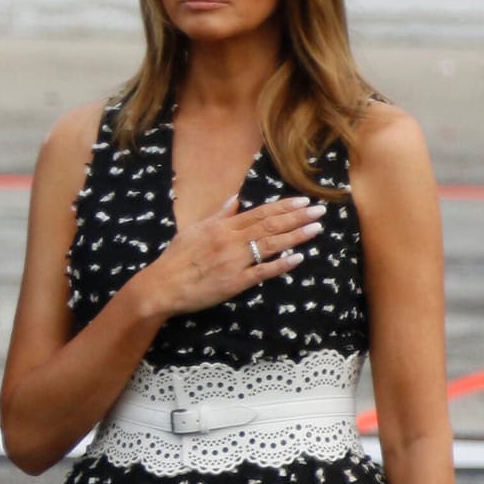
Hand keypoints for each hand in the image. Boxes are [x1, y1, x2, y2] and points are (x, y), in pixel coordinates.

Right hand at [131, 194, 324, 318]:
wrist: (163, 285)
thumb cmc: (176, 258)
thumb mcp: (195, 229)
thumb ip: (219, 215)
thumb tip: (235, 198)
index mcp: (222, 227)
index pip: (259, 213)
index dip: (283, 207)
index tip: (303, 202)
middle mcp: (231, 241)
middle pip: (270, 226)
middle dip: (297, 218)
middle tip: (320, 211)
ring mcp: (234, 262)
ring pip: (270, 245)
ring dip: (295, 237)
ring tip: (316, 229)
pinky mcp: (235, 282)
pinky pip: (262, 271)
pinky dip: (281, 264)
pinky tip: (298, 258)